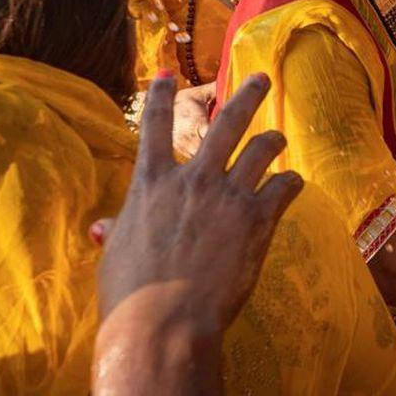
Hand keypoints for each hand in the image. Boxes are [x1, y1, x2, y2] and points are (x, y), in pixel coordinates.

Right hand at [93, 73, 303, 335]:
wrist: (162, 322)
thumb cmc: (130, 294)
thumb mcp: (117, 254)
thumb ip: (118, 230)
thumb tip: (102, 227)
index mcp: (152, 183)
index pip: (155, 127)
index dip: (162, 95)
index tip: (168, 73)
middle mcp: (193, 178)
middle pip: (226, 122)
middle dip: (246, 94)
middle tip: (261, 78)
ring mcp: (228, 194)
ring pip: (263, 147)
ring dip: (273, 139)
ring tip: (278, 137)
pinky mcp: (258, 217)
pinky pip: (284, 185)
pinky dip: (291, 182)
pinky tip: (293, 184)